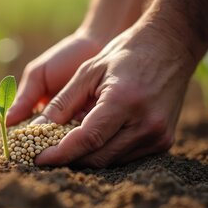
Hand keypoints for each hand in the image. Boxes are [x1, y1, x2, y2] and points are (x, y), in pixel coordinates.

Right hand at [0, 30, 105, 155]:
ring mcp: (68, 129)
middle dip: (14, 154)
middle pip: (28, 145)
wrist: (98, 47)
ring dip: (38, 155)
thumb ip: (25, 97)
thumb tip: (3, 122)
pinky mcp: (88, 130)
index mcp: (33, 111)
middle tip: (2, 162)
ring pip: (51, 148)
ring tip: (24, 162)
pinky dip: (65, 150)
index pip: (10, 131)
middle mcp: (49, 124)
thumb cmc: (64, 58)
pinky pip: (74, 143)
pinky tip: (55, 155)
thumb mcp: (39, 75)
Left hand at [33, 24, 197, 167]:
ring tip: (68, 142)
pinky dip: (106, 151)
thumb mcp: (88, 72)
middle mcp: (146, 123)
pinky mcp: (164, 141)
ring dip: (87, 156)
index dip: (59, 153)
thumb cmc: (126, 54)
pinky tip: (94, 138)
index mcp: (125, 101)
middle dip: (69, 158)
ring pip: (111, 161)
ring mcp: (159, 135)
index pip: (87, 139)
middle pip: (97, 157)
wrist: (171, 46)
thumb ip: (62, 104)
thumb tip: (36, 129)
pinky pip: (126, 157)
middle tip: (46, 152)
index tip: (37, 158)